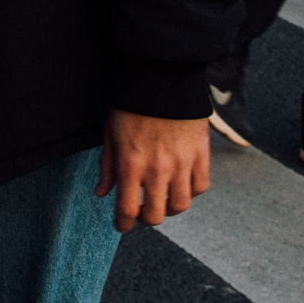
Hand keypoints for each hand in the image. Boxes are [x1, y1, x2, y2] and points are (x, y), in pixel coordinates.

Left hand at [96, 110, 211, 232]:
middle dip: (145, 219)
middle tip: (142, 211)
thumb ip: (107, 166)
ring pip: (180, 206)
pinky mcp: (201, 154)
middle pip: (155, 216)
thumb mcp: (110, 134)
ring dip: (169, 208)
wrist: (162, 76)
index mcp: (131, 165)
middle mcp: (158, 169)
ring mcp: (182, 163)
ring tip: (162, 198)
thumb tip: (101, 193)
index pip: (126, 211)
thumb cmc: (131, 104)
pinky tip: (181, 183)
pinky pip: (200, 187)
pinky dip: (191, 191)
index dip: (122, 225)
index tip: (121, 225)